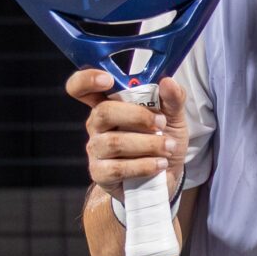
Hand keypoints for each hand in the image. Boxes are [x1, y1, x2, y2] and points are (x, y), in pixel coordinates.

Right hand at [68, 70, 187, 202]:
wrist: (167, 176)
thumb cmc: (164, 140)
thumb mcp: (174, 117)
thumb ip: (173, 99)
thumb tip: (168, 82)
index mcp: (109, 104)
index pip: (82, 88)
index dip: (87, 80)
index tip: (107, 79)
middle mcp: (97, 125)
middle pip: (104, 112)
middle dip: (138, 116)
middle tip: (161, 125)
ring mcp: (96, 149)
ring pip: (114, 142)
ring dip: (148, 144)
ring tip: (168, 148)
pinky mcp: (100, 173)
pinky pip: (118, 168)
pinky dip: (144, 166)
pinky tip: (160, 164)